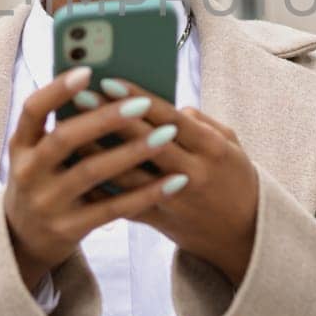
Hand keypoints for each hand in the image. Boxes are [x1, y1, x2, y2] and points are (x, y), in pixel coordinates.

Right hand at [3, 67, 189, 293]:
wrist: (23, 240)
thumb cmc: (44, 181)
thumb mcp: (37, 154)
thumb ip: (63, 125)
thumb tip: (109, 88)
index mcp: (21, 145)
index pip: (33, 109)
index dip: (58, 89)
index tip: (89, 71)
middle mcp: (28, 172)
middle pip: (65, 139)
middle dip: (104, 119)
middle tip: (142, 103)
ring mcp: (47, 204)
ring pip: (93, 173)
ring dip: (132, 151)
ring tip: (167, 135)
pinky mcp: (69, 228)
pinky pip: (113, 208)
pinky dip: (145, 193)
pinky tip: (173, 180)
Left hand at [87, 78, 258, 285]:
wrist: (246, 235)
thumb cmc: (235, 178)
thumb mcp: (231, 144)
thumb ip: (199, 121)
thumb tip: (164, 106)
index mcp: (212, 149)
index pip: (170, 117)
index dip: (138, 98)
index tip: (109, 80)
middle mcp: (194, 174)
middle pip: (145, 142)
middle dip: (110, 117)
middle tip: (80, 95)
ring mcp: (175, 201)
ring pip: (129, 174)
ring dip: (97, 152)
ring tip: (69, 130)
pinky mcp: (160, 222)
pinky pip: (124, 204)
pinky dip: (99, 187)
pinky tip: (75, 169)